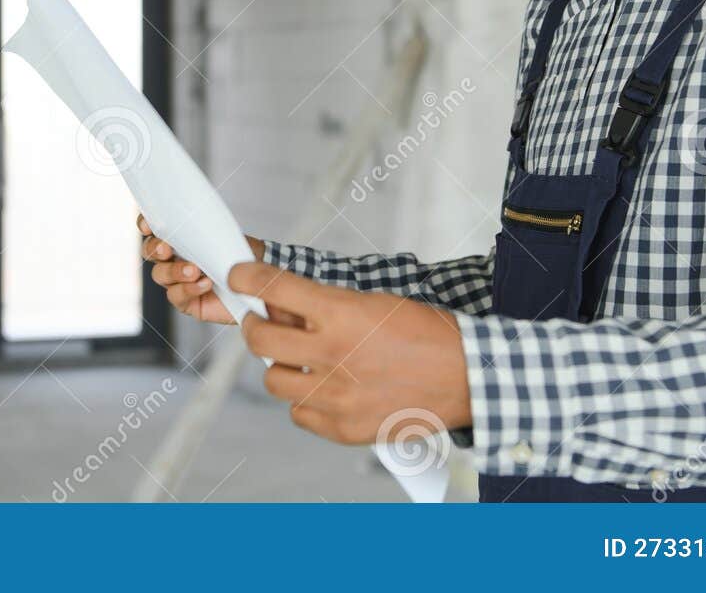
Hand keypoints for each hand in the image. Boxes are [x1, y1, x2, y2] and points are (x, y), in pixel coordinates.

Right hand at [137, 211, 264, 324]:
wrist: (258, 277)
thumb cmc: (239, 252)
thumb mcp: (222, 234)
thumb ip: (202, 228)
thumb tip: (189, 221)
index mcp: (179, 238)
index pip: (153, 228)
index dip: (146, 225)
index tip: (149, 225)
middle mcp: (173, 258)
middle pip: (150, 252)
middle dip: (156, 249)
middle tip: (167, 248)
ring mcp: (177, 281)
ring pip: (160, 275)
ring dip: (175, 271)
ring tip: (195, 270)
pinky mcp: (186, 302)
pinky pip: (176, 296)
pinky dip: (189, 289)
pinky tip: (205, 284)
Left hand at [228, 261, 470, 443]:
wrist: (466, 377)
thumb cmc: (426, 334)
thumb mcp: (373, 302)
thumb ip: (325, 306)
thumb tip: (283, 307)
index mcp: (341, 314)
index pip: (273, 288)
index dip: (247, 278)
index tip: (239, 277)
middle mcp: (332, 355)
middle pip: (260, 339)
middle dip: (255, 326)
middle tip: (264, 322)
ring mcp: (335, 396)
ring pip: (274, 379)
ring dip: (282, 365)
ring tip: (303, 360)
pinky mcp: (342, 428)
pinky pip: (298, 413)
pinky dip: (305, 400)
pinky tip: (326, 388)